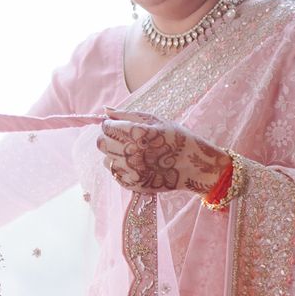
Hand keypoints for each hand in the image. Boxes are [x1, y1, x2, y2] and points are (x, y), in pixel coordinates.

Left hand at [97, 108, 229, 195]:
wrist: (193, 166)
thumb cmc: (176, 138)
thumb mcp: (156, 120)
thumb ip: (128, 114)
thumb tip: (104, 110)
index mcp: (138, 133)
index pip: (106, 127)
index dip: (110, 124)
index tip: (118, 125)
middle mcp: (132, 153)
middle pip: (101, 144)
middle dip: (109, 138)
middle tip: (123, 138)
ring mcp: (131, 171)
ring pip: (106, 159)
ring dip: (114, 154)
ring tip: (133, 152)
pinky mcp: (132, 184)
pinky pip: (114, 173)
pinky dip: (121, 167)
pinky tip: (136, 163)